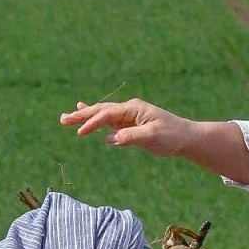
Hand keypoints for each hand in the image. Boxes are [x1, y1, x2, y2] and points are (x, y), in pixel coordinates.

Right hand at [60, 99, 191, 158]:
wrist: (185, 138)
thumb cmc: (172, 136)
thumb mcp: (152, 136)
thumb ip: (132, 137)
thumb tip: (111, 139)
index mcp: (133, 109)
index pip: (107, 115)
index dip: (92, 123)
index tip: (80, 133)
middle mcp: (129, 110)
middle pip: (100, 111)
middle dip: (81, 115)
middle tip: (62, 120)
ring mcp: (129, 117)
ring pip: (102, 115)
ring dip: (85, 116)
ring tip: (67, 118)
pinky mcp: (130, 125)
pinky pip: (109, 121)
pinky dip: (96, 119)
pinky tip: (87, 115)